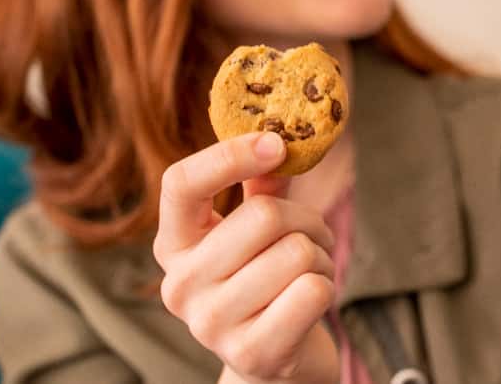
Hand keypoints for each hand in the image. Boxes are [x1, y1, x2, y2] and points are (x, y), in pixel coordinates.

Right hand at [153, 132, 338, 383]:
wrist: (275, 362)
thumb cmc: (267, 282)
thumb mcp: (255, 233)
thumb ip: (260, 188)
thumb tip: (279, 138)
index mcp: (173, 245)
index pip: (180, 183)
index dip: (229, 155)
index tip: (276, 144)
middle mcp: (179, 284)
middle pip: (263, 216)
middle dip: (306, 220)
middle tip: (314, 237)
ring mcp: (209, 324)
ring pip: (296, 252)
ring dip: (321, 256)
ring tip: (311, 273)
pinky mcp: (251, 353)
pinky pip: (313, 290)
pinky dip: (327, 286)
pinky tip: (312, 301)